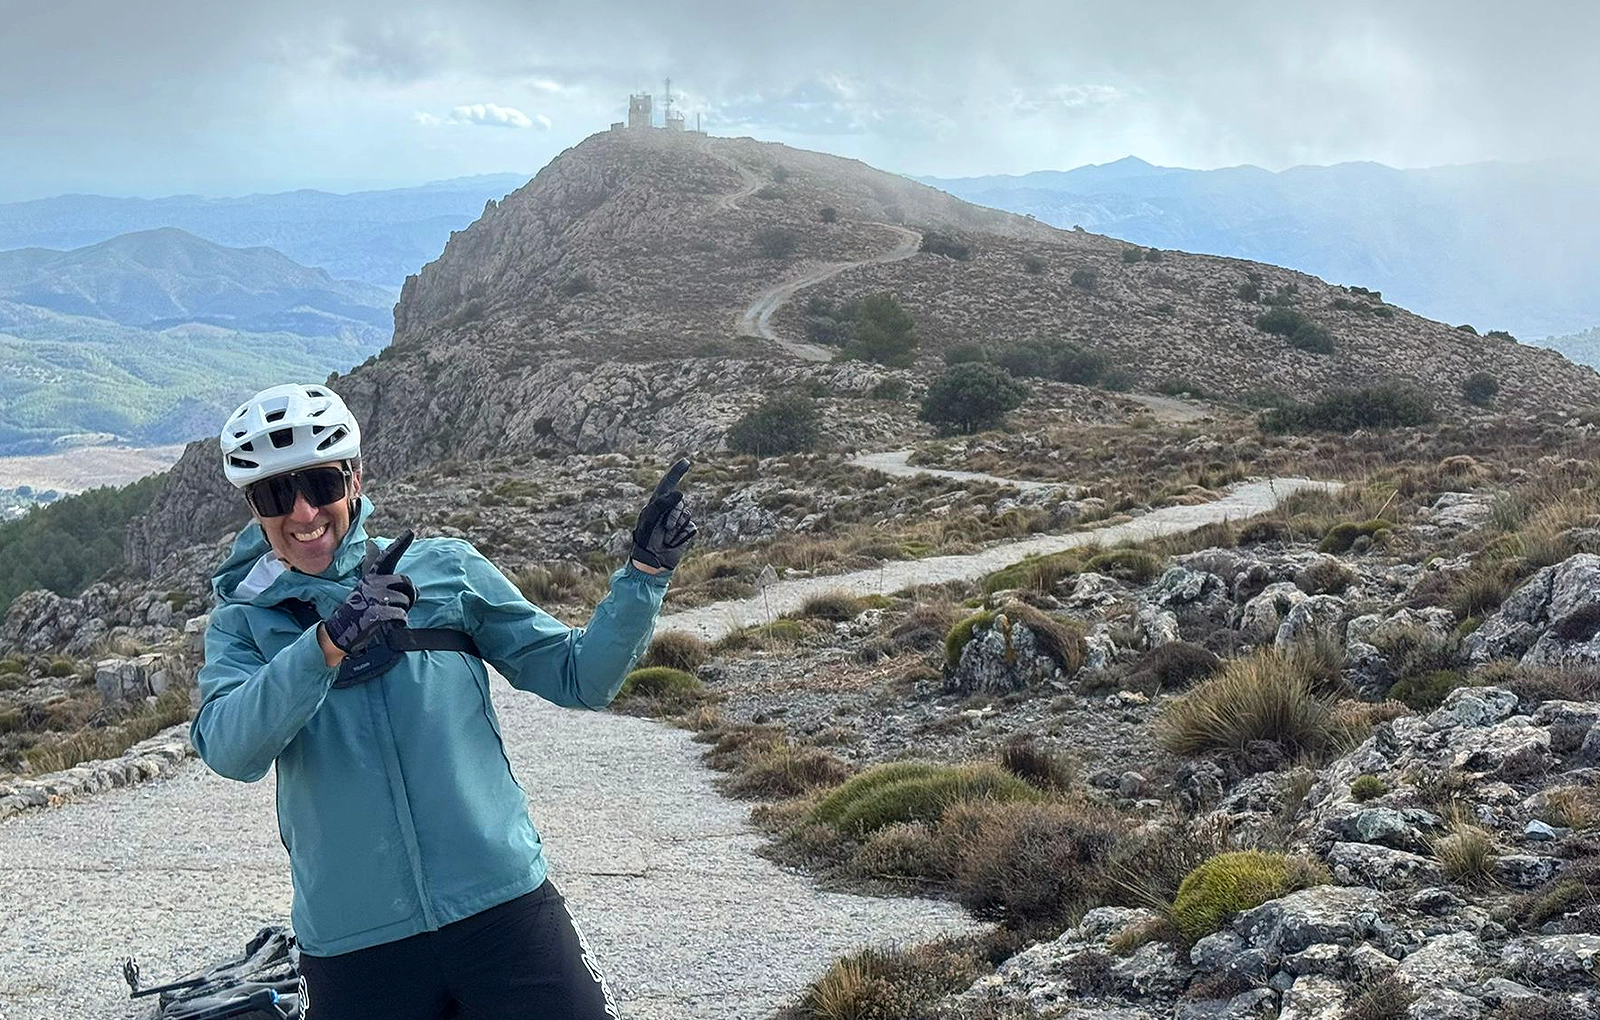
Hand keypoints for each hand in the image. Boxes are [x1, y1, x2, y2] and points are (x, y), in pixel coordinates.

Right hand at [324, 531, 416, 654]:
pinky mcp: (375, 613)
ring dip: (402, 611)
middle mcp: (372, 583)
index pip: (387, 558)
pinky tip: (388, 624)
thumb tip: (416, 590)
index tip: (410, 532)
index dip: (400, 544)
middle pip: (406, 583)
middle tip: (400, 605)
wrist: (340, 632)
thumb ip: (390, 588)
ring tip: (386, 616)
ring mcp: (373, 597)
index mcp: (371, 576)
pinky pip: (401, 615)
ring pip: (405, 601)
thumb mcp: (370, 594)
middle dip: (409, 595)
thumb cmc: (360, 612)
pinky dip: (399, 622)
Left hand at [630, 459, 697, 570]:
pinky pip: (691, 528)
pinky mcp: (686, 531)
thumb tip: (680, 492)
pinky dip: (682, 536)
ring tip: (666, 537)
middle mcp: (669, 509)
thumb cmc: (645, 539)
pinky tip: (673, 542)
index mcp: (657, 503)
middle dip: (674, 514)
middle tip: (665, 528)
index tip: (686, 461)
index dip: (677, 472)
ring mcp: (678, 520)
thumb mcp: (650, 519)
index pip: (668, 483)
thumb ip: (663, 503)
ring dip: (676, 527)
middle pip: (680, 502)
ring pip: (687, 515)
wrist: (651, 561)